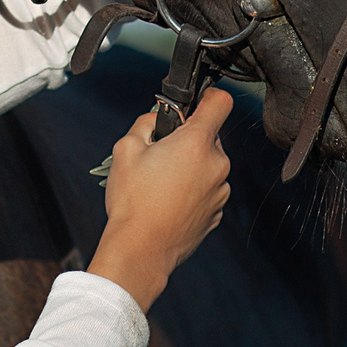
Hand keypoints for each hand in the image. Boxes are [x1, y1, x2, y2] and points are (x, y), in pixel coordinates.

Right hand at [88, 87, 233, 311]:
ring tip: (161, 185)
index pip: (220, 102)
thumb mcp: (126, 148)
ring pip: (208, 165)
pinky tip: (169, 202)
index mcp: (197, 142)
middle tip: (159, 156)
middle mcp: (216, 164)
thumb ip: (146, 123)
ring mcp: (220, 190)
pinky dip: (193, 190)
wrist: (141, 249)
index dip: (208, 96)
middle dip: (187, 140)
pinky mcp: (217, 212)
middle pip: (209, 137)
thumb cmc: (133, 199)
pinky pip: (208, 189)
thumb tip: (159, 119)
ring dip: (191, 167)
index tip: (196, 103)